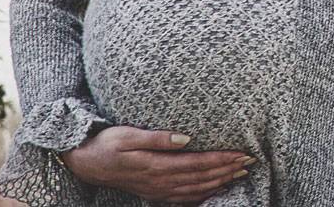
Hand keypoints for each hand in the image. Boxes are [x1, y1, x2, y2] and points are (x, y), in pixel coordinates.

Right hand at [60, 126, 256, 203]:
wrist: (84, 163)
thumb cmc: (106, 144)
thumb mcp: (128, 134)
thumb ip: (158, 137)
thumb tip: (186, 138)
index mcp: (156, 165)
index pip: (198, 163)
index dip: (222, 159)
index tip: (242, 153)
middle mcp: (160, 180)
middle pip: (201, 177)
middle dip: (228, 170)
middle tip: (250, 162)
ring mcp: (157, 190)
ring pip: (196, 189)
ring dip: (220, 182)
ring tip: (239, 174)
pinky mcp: (153, 193)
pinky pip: (184, 198)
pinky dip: (203, 194)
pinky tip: (214, 189)